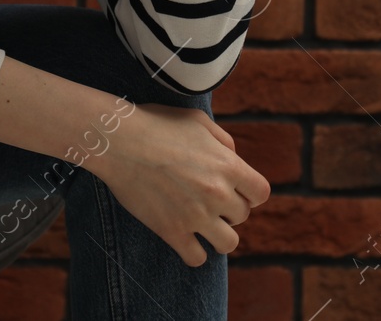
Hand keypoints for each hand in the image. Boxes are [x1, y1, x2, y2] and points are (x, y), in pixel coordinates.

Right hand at [91, 102, 270, 266]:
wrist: (119, 141)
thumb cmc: (157, 124)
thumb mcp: (199, 120)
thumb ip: (223, 140)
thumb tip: (233, 157)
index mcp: (228, 166)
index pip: (261, 193)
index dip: (250, 192)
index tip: (236, 189)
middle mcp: (218, 194)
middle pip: (242, 216)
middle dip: (229, 208)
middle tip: (208, 199)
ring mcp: (196, 216)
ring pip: (228, 243)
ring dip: (219, 234)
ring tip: (204, 224)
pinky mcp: (172, 231)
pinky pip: (197, 258)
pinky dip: (195, 252)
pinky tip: (186, 239)